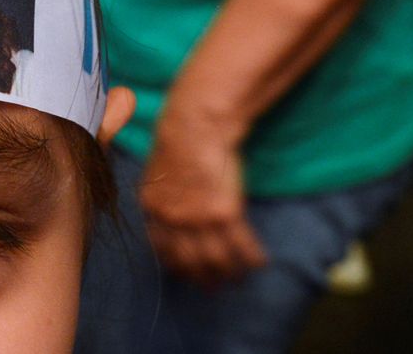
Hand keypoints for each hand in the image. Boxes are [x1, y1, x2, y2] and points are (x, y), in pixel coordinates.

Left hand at [140, 107, 267, 285]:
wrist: (195, 125)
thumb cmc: (178, 142)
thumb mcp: (156, 173)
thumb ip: (162, 199)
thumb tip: (168, 216)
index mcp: (153, 208)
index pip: (162, 250)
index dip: (177, 266)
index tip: (187, 273)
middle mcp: (173, 219)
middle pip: (189, 261)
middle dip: (204, 278)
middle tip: (215, 286)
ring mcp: (198, 218)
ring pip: (217, 259)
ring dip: (230, 273)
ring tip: (238, 278)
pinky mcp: (224, 211)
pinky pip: (242, 245)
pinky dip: (252, 258)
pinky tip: (259, 262)